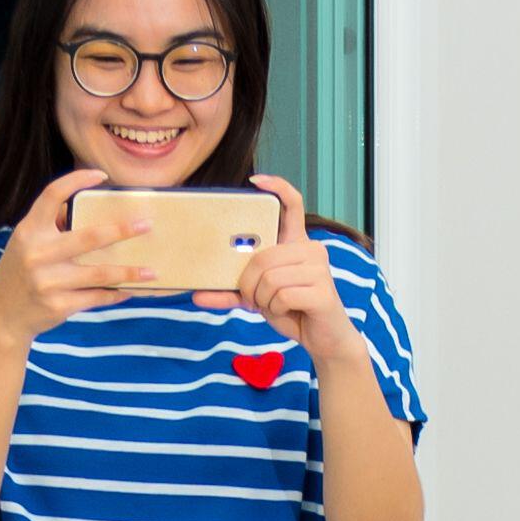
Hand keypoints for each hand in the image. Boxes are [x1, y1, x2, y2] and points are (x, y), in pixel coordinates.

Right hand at [0, 171, 146, 350]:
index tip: (102, 175)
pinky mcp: (58, 305)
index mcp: (29, 230)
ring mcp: (48, 281)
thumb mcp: (26, 242)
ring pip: (100, 274)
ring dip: (129, 272)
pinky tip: (130, 291)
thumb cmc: (21, 271)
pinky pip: (96, 297)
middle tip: (146, 226)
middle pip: (89, 237)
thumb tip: (89, 207)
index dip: (77, 180)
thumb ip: (51, 224)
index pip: (52, 194)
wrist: (4, 314)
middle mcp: (38, 253)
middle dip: (122, 230)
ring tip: (151, 272)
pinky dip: (116, 294)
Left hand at [239, 172, 362, 372]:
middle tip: (253, 298)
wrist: (324, 339)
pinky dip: (276, 309)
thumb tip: (195, 294)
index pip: (292, 204)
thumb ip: (231, 293)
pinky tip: (287, 311)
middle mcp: (312, 249)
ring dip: (263, 299)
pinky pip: (282, 295)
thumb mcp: (258, 298)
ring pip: (270, 278)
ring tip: (274, 305)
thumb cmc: (292, 311)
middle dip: (249, 283)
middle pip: (262, 256)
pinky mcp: (323, 291)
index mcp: (296, 244)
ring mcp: (320, 268)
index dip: (276, 187)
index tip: (255, 181)